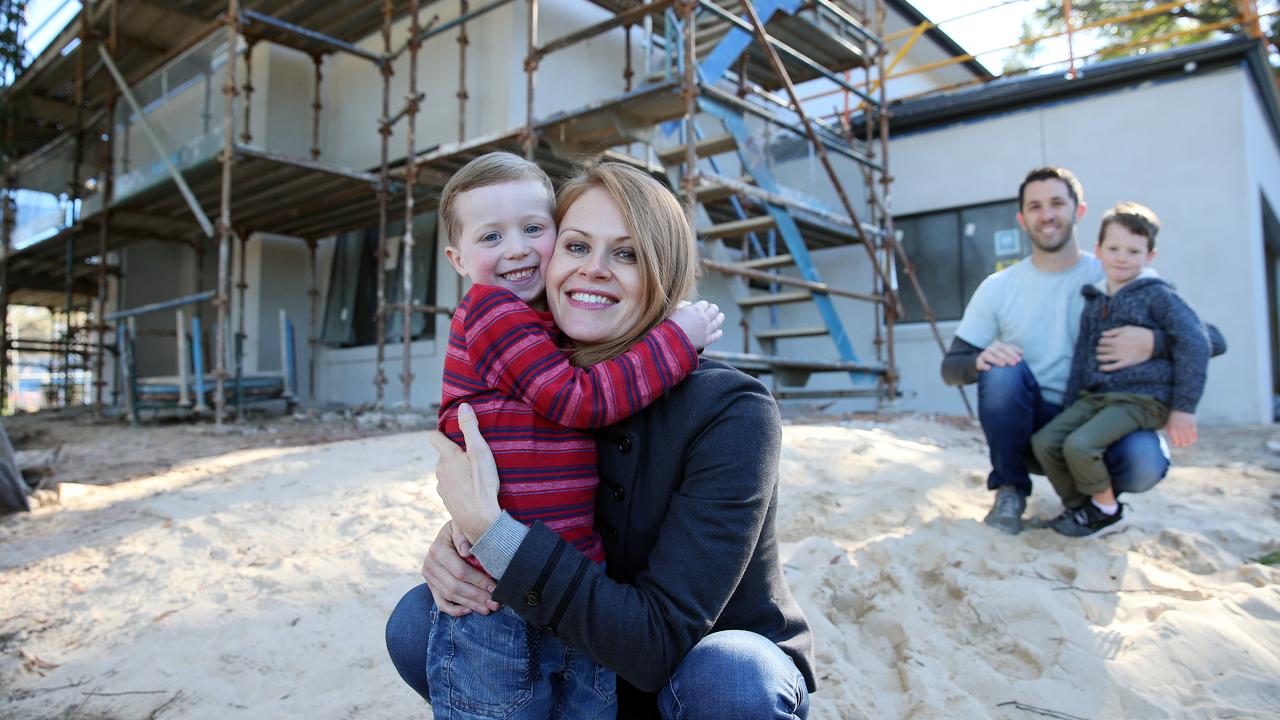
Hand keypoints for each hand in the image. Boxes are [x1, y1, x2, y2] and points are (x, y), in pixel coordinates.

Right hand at [421, 520, 501, 616]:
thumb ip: (463, 535)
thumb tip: (465, 552)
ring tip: (488, 608)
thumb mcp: (462, 525)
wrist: (449, 533)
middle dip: (476, 596)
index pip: (460, 571)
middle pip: (454, 587)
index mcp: (438, 549)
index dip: (478, 581)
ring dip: (470, 604)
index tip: (494, 587)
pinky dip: (455, 610)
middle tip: (495, 603)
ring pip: (449, 596)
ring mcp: (429, 577)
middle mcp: (429, 565)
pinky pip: (441, 603)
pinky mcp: (431, 586)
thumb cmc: (461, 529)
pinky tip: (470, 610)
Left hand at [426, 403, 501, 543]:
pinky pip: (451, 487)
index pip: (434, 437)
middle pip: (443, 456)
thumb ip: (471, 428)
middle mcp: (439, 471)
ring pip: (446, 472)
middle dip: (454, 453)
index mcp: (446, 456)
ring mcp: (441, 487)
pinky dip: (459, 486)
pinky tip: (472, 490)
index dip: (441, 432)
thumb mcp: (480, 452)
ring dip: (457, 471)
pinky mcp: (446, 500)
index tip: (452, 432)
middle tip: (473, 456)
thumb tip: (463, 406)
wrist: (480, 520)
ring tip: (474, 475)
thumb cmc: (482, 485)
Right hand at [671, 300, 724, 349]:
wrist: (670, 341)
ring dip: (720, 318)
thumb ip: (682, 305)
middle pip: (713, 310)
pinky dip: (718, 333)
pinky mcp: (706, 341)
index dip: (703, 304)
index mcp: (696, 310)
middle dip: (713, 308)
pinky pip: (715, 336)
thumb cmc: (669, 324)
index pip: (704, 304)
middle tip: (713, 308)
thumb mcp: (674, 310)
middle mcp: (703, 319)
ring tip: (721, 316)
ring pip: (717, 322)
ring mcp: (706, 330)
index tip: (702, 306)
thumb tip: (690, 304)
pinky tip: (719, 331)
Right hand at [975, 340, 1022, 370]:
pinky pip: (980, 363)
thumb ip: (1014, 353)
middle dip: (1007, 357)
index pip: (1006, 347)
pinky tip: (989, 368)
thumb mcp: (1007, 355)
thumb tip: (1021, 353)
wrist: (986, 364)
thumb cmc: (1000, 360)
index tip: (1020, 360)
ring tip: (1003, 364)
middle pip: (998, 351)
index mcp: (998, 345)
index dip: (1013, 353)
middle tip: (1014, 364)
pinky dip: (984, 365)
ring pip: (988, 355)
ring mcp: (983, 354)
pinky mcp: (978, 362)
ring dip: (996, 359)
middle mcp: (990, 348)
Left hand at [1097, 326, 1154, 371]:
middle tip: (1103, 349)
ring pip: (1103, 358)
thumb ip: (1114, 331)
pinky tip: (1101, 367)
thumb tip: (1102, 334)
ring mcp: (1121, 356)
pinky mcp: (1126, 363)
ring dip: (1099, 357)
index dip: (1101, 341)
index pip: (1101, 341)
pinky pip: (1113, 367)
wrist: (1153, 343)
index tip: (1104, 342)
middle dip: (1100, 349)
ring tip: (1100, 357)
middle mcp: (1116, 348)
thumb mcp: (1127, 328)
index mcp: (1116, 340)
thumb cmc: (1140, 334)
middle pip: (1100, 349)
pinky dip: (1105, 368)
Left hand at [1165, 410, 1197, 447]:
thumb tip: (1168, 435)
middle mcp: (1178, 429)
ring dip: (1189, 442)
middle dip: (1183, 444)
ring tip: (1189, 443)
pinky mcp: (1192, 425)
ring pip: (1188, 438)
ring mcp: (1185, 427)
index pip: (1174, 440)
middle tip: (1184, 445)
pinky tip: (1193, 439)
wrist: (1182, 407)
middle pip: (1182, 440)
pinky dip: (1194, 437)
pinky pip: (1194, 434)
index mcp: (1171, 428)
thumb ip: (1168, 429)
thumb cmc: (1174, 416)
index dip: (1177, 443)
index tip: (1178, 444)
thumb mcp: (1168, 422)